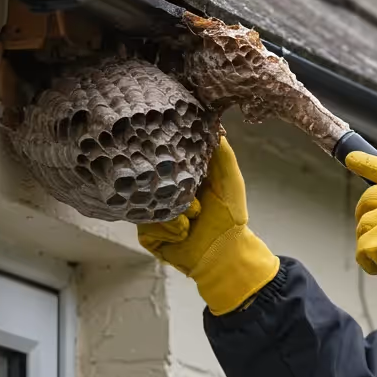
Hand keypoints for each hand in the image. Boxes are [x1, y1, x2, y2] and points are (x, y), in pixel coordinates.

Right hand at [137, 137, 279, 314]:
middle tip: (196, 202)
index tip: (178, 162)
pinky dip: (171, 229)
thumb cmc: (230, 215)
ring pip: (149, 203)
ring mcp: (150, 211)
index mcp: (176, 175)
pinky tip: (184, 233)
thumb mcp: (229, 177)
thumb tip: (213, 123)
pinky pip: (148, 225)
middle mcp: (159, 191)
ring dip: (176, 214)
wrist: (225, 253)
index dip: (169, 157)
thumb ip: (221, 151)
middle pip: (150, 179)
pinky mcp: (146, 233)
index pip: (161, 157)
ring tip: (193, 220)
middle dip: (177, 191)